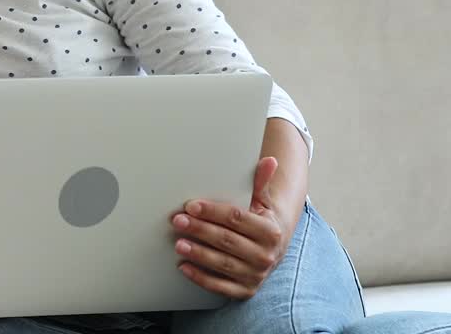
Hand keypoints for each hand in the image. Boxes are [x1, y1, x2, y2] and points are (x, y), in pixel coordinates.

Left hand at [171, 156, 287, 300]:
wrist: (273, 250)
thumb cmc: (260, 221)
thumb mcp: (262, 202)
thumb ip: (259, 183)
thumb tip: (269, 160)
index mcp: (270, 231)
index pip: (237, 219)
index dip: (213, 211)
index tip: (191, 206)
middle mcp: (266, 255)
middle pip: (227, 240)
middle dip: (200, 230)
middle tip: (178, 221)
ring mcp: (256, 275)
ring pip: (223, 264)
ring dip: (199, 254)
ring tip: (178, 243)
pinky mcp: (245, 290)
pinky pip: (221, 287)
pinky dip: (201, 278)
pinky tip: (184, 267)